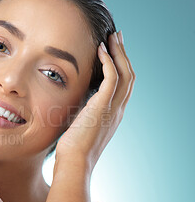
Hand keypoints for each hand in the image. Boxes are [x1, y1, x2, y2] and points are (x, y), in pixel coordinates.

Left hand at [54, 31, 135, 172]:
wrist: (74, 164)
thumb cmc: (72, 151)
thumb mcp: (80, 129)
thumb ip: (82, 115)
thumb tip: (72, 106)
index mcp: (113, 115)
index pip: (123, 86)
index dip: (120, 67)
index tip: (112, 52)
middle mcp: (118, 111)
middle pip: (129, 76)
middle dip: (123, 55)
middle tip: (117, 38)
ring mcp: (113, 109)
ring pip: (125, 73)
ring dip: (119, 53)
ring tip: (111, 37)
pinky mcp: (103, 106)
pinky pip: (112, 77)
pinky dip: (109, 61)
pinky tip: (100, 50)